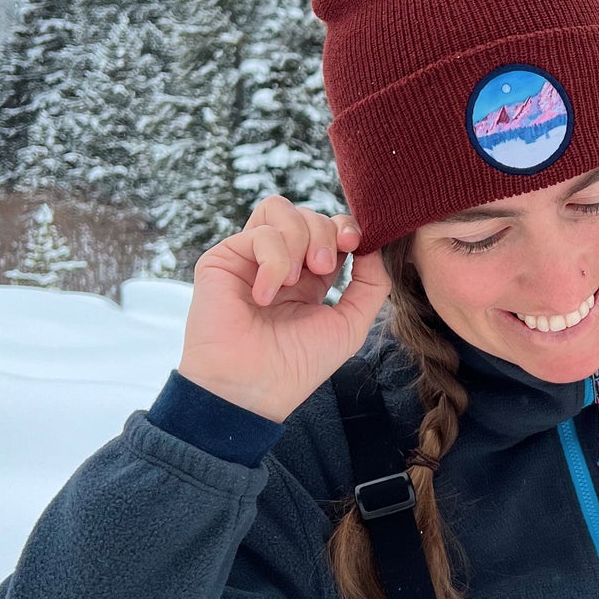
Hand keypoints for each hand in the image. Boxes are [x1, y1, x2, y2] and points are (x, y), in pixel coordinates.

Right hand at [176, 196, 391, 422]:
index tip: (355, 244)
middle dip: (324, 233)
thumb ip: (371, 283)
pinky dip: (272, 261)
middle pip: (309, 214)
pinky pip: (259, 233)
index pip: (330, 230)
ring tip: (295, 280)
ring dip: (299, 238)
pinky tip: (266, 297)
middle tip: (322, 268)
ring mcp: (250, 258)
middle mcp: (280, 263)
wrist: (253, 389)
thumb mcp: (351, 324)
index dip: (345, 227)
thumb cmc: (298, 364)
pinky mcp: (223, 259)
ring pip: (280, 209)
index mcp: (310, 277)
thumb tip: (374, 246)